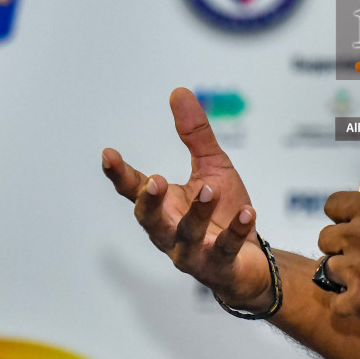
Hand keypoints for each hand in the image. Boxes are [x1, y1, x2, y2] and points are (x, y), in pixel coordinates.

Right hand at [102, 88, 274, 311]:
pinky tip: (248, 214)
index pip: (134, 190)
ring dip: (197, 212)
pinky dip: (235, 231)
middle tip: (154, 182)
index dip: (119, 174)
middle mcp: (171, 232)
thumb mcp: (213, 167)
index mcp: (165, 206)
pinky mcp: (219, 266)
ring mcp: (193, 252)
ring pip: (186, 235)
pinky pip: (225, 248)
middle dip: (149, 202)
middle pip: (149, 220)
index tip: (108, 155)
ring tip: (209, 189)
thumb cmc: (224, 212)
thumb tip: (179, 92)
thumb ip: (195, 135)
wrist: (251, 260)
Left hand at [316, 191, 359, 335]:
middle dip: (341, 249)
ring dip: (344, 278)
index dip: (341, 219)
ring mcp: (356, 269)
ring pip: (328, 270)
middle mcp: (359, 235)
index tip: (350, 229)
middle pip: (325, 239)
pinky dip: (349, 306)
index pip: (333, 206)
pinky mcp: (358, 301)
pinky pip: (335, 303)